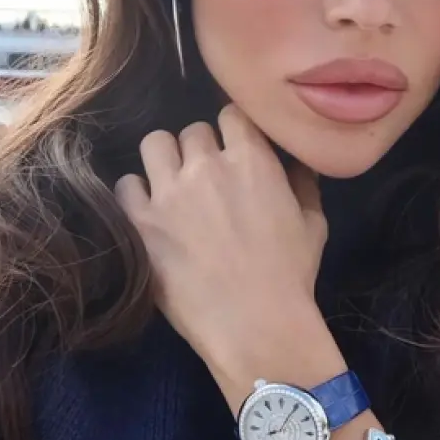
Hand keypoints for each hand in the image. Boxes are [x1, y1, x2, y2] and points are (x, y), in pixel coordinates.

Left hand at [115, 105, 330, 385]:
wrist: (256, 325)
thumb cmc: (292, 278)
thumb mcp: (314, 225)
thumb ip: (303, 184)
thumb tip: (297, 162)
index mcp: (252, 159)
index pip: (230, 114)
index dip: (231, 132)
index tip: (232, 152)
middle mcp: (207, 165)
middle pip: (192, 131)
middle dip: (198, 151)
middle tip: (204, 181)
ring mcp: (170, 193)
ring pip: (154, 144)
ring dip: (164, 161)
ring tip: (170, 188)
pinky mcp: (142, 223)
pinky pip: (125, 185)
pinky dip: (135, 195)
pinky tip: (147, 213)